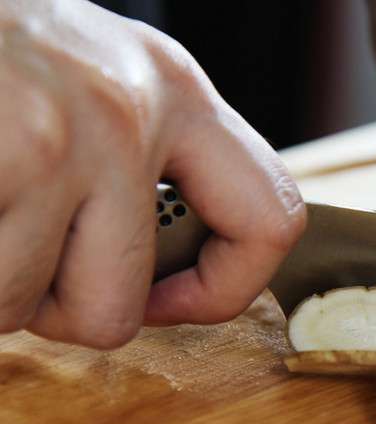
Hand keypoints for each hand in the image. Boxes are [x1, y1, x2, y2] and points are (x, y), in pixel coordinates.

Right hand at [0, 0, 305, 348]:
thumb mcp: (87, 80)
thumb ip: (137, 165)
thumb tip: (163, 275)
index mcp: (174, 91)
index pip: (270, 220)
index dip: (223, 288)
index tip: (164, 299)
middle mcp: (131, 108)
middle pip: (121, 305)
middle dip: (57, 311)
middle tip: (17, 260)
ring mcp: (61, 132)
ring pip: (26, 305)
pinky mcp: (9, 152)